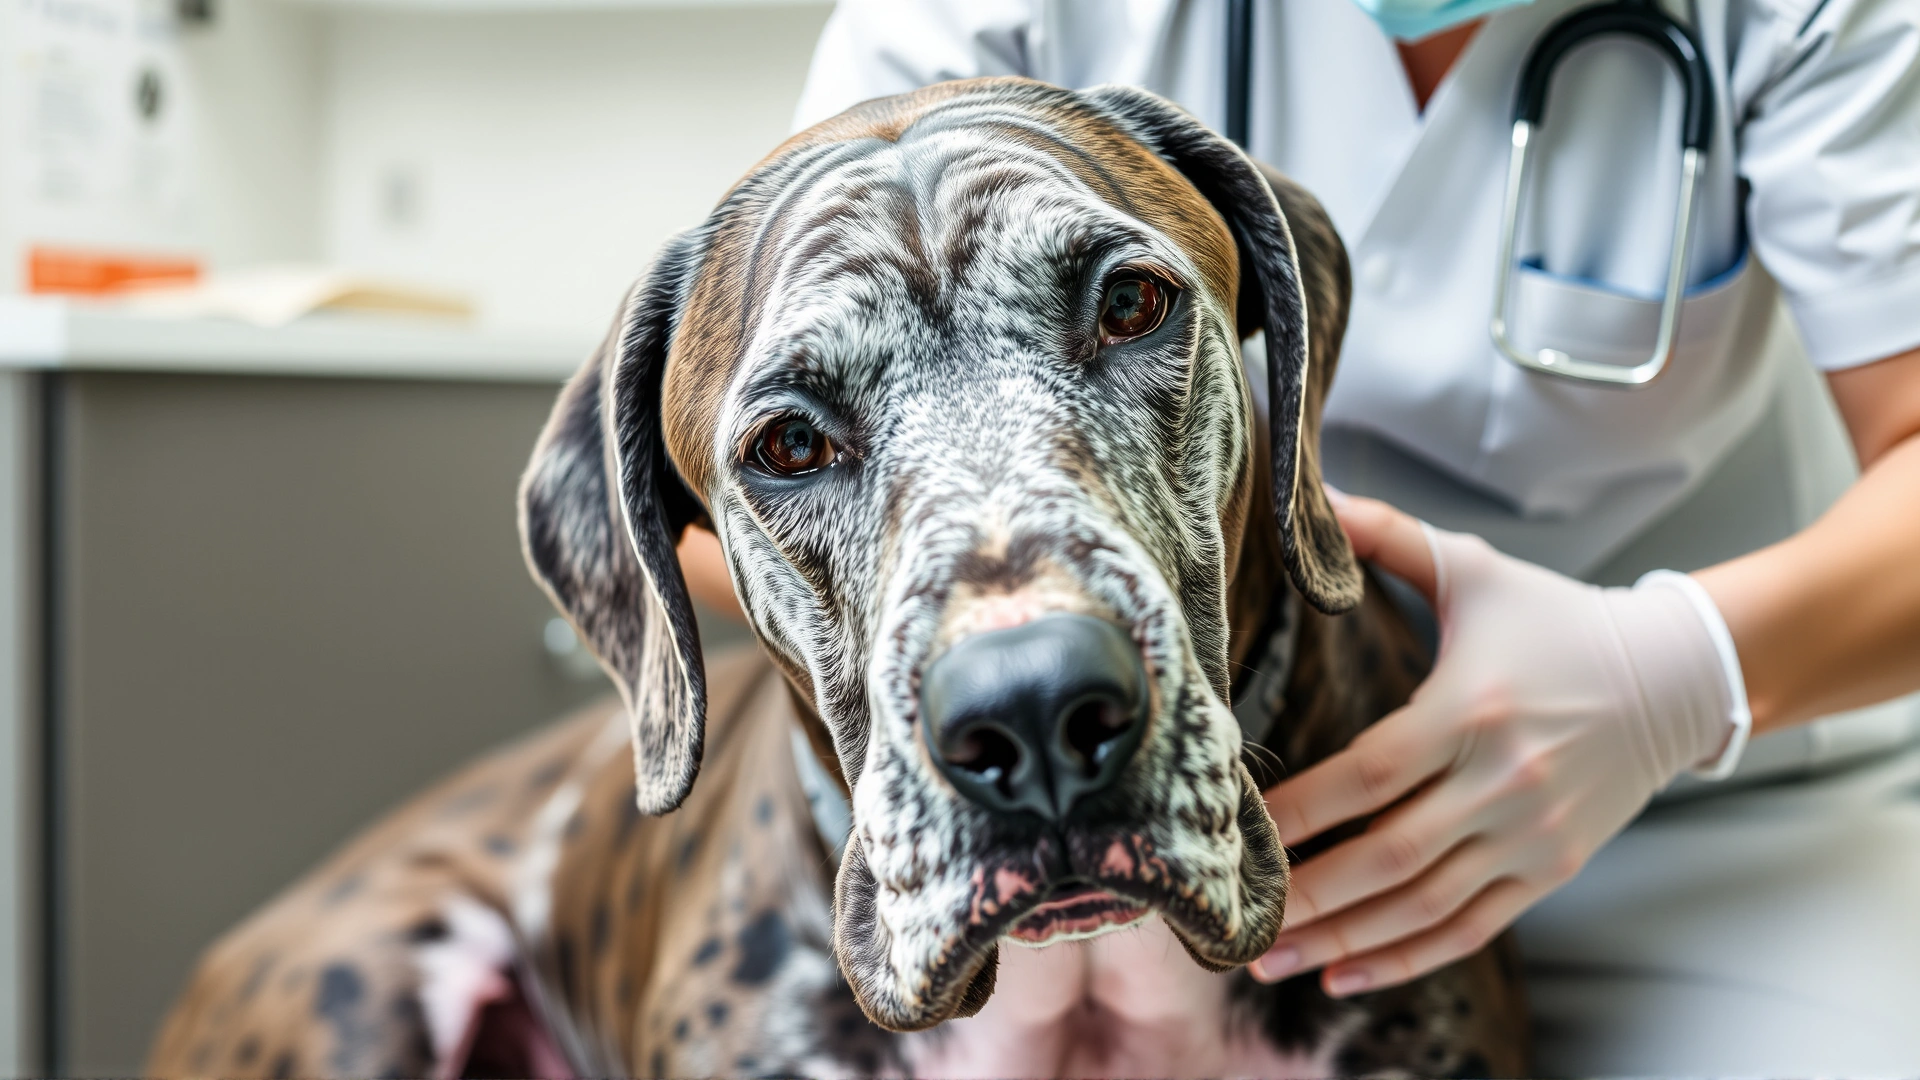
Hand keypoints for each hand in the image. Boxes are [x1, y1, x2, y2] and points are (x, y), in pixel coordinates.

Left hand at [1251, 493, 1736, 995]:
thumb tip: (1313, 493)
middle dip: (1308, 896)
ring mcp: (1530, 835)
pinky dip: (1406, 957)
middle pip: (1391, 857)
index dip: (1303, 812)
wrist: (1676, 676)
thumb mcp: (1474, 568)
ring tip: (1269, 959)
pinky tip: (1345, 970)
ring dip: (1342, 939)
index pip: (1372, 774)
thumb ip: (1387, 535)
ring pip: (1424, 906)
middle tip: (1235, 923)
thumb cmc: (1556, 618)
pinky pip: (1469, 927)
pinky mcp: (1548, 870)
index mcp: (1473, 710)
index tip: (1238, 832)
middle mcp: (1504, 782)